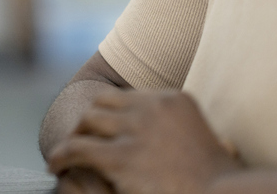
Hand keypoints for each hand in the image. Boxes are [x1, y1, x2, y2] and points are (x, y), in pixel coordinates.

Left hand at [47, 90, 240, 193]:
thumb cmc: (221, 181)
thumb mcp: (209, 142)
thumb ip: (181, 131)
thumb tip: (172, 139)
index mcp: (174, 99)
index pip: (129, 96)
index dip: (112, 112)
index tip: (102, 128)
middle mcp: (153, 107)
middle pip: (104, 103)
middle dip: (89, 122)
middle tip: (80, 139)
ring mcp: (137, 129)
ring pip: (87, 121)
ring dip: (74, 136)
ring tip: (65, 152)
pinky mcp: (122, 157)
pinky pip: (78, 148)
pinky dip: (61, 155)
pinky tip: (54, 164)